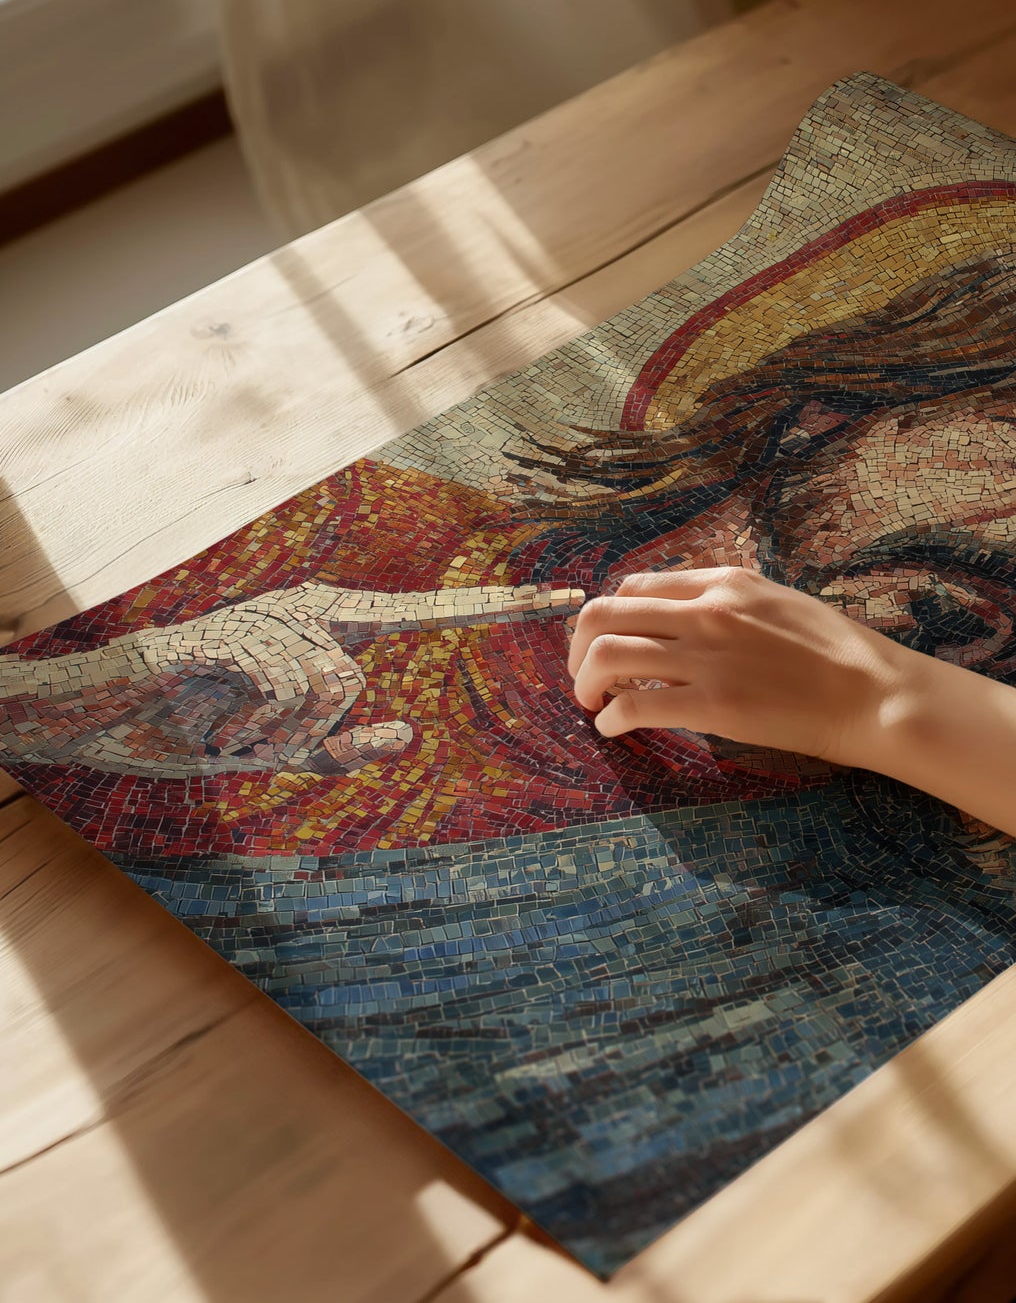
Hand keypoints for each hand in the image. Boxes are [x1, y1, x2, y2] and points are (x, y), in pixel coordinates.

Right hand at [4, 581, 581, 777]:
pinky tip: (215, 720)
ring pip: (330, 689)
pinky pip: (284, 691)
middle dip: (347, 704)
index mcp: (337, 628)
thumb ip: (349, 748)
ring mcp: (276, 614)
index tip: (565, 599)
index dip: (500, 608)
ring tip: (232, 724)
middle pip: (372, 664)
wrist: (116, 715)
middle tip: (307, 707)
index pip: (433, 612)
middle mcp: (315, 607)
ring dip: (276, 733)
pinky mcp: (238, 631)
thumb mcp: (292, 752)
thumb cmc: (211, 726)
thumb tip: (409, 734)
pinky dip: (249, 725)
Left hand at [567, 567, 917, 765]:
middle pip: (604, 613)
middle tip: (583, 675)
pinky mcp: (712, 704)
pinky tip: (614, 728)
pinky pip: (634, 704)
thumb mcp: (778, 602)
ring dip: (585, 681)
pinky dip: (611, 717)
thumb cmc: (836, 653)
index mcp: (723, 582)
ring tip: (592, 702)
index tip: (608, 642)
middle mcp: (705, 610)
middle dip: (579, 646)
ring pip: (607, 654)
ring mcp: (706, 657)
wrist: (873, 693)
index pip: (636, 586)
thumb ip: (729, 604)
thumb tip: (687, 619)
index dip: (611, 616)